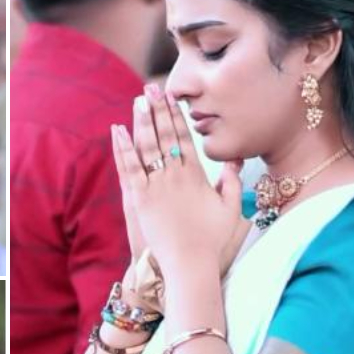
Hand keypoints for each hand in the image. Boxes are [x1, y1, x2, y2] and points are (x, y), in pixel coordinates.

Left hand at [112, 84, 246, 275]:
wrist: (189, 265)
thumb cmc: (212, 242)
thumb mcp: (231, 211)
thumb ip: (233, 184)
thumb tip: (236, 161)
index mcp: (196, 177)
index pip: (185, 139)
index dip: (177, 116)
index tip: (172, 98)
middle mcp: (175, 177)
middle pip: (165, 136)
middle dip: (158, 110)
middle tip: (152, 88)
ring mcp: (156, 187)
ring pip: (146, 147)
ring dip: (141, 122)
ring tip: (137, 100)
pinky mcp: (139, 199)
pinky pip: (129, 168)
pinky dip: (123, 148)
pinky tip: (117, 131)